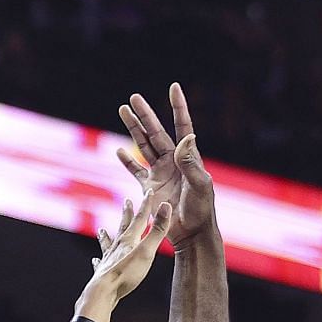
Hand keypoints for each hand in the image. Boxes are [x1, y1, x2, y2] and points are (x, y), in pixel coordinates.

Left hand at [84, 195, 173, 307]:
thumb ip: (157, 230)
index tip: (149, 191)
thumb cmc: (126, 273)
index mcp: (129, 240)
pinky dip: (99, 259)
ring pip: (108, 243)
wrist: (104, 292)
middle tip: (126, 202)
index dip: (146, 204)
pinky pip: (101, 263)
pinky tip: (95, 259)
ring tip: (102, 229)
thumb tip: (166, 206)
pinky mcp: (104, 273)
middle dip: (126, 214)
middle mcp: (117, 247)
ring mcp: (109, 259)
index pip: (140, 218)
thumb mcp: (147, 251)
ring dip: (107, 235)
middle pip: (123, 227)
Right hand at [116, 82, 214, 246]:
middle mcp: (172, 161)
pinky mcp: (150, 189)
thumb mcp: (200, 185)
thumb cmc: (201, 210)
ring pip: (143, 146)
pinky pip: (136, 171)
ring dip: (133, 129)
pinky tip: (119, 150)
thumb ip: (191, 162)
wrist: (191, 234)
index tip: (174, 87)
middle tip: (133, 98)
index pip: (182, 126)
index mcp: (187, 156)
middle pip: (155, 132)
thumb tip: (187, 136)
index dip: (178, 107)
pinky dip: (127, 161)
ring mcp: (160, 174)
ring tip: (122, 111)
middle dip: (144, 115)